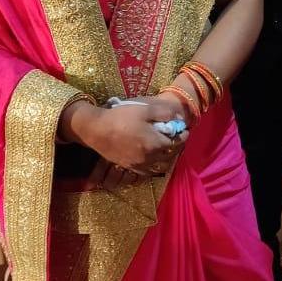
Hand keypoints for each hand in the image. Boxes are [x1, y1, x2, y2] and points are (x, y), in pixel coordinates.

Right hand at [65, 99, 188, 174]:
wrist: (97, 130)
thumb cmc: (121, 117)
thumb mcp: (144, 109)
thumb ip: (164, 114)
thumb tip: (179, 119)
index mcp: (154, 144)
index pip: (176, 143)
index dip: (183, 136)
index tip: (185, 130)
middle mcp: (149, 158)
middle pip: (169, 156)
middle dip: (176, 147)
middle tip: (177, 138)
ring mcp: (138, 165)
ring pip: (159, 166)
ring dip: (166, 158)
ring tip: (165, 148)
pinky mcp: (129, 167)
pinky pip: (147, 171)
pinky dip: (154, 165)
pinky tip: (152, 156)